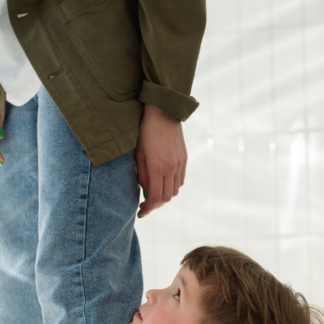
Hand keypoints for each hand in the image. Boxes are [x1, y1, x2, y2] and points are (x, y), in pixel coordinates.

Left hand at [135, 103, 186, 217]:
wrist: (163, 112)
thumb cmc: (144, 131)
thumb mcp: (138, 154)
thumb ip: (142, 175)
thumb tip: (146, 191)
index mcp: (157, 168)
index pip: (155, 198)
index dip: (148, 208)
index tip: (141, 211)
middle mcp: (171, 168)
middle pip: (167, 198)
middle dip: (156, 205)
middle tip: (146, 204)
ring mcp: (180, 164)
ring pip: (175, 190)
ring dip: (165, 196)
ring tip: (154, 193)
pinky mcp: (184, 159)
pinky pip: (180, 180)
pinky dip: (172, 186)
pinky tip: (164, 182)